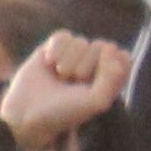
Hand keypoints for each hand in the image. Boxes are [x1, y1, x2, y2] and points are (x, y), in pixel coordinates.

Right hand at [0, 33, 130, 141]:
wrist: (26, 114)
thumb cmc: (65, 111)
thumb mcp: (97, 101)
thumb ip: (113, 77)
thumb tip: (110, 47)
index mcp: (111, 77)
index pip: (123, 57)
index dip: (109, 66)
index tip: (94, 83)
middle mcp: (94, 64)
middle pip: (102, 46)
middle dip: (86, 66)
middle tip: (73, 84)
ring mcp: (74, 55)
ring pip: (80, 41)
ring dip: (68, 61)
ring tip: (60, 78)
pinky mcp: (53, 48)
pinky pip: (63, 36)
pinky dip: (55, 50)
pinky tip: (48, 63)